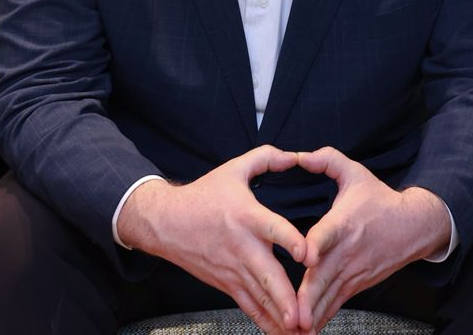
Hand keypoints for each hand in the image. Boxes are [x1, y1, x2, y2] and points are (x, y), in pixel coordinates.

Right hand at [117, 145, 308, 334]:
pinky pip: (248, 305)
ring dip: (278, 316)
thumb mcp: (235, 168)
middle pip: (268, 276)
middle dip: (285, 298)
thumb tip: (295, 155)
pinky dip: (263, 320)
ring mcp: (234, 269)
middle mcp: (243, 247)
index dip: (291, 241)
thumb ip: (267, 158)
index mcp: (248, 217)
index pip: (273, 230)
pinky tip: (280, 332)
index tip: (307, 255)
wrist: (165, 222)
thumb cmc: (204, 195)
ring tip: (299, 332)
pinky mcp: (226, 283)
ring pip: (259, 297)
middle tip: (302, 315)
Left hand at [294, 147, 452, 331]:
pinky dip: (322, 317)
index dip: (315, 244)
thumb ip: (327, 160)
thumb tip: (299, 155)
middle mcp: (348, 250)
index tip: (305, 256)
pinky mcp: (357, 283)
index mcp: (344, 222)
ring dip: (312, 313)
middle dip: (308, 297)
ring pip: (329, 295)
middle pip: (324, 276)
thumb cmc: (379, 199)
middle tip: (292, 314)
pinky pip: (336, 303)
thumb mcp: (356, 173)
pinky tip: (307, 330)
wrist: (413, 225)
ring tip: (295, 330)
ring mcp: (353, 270)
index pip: (328, 234)